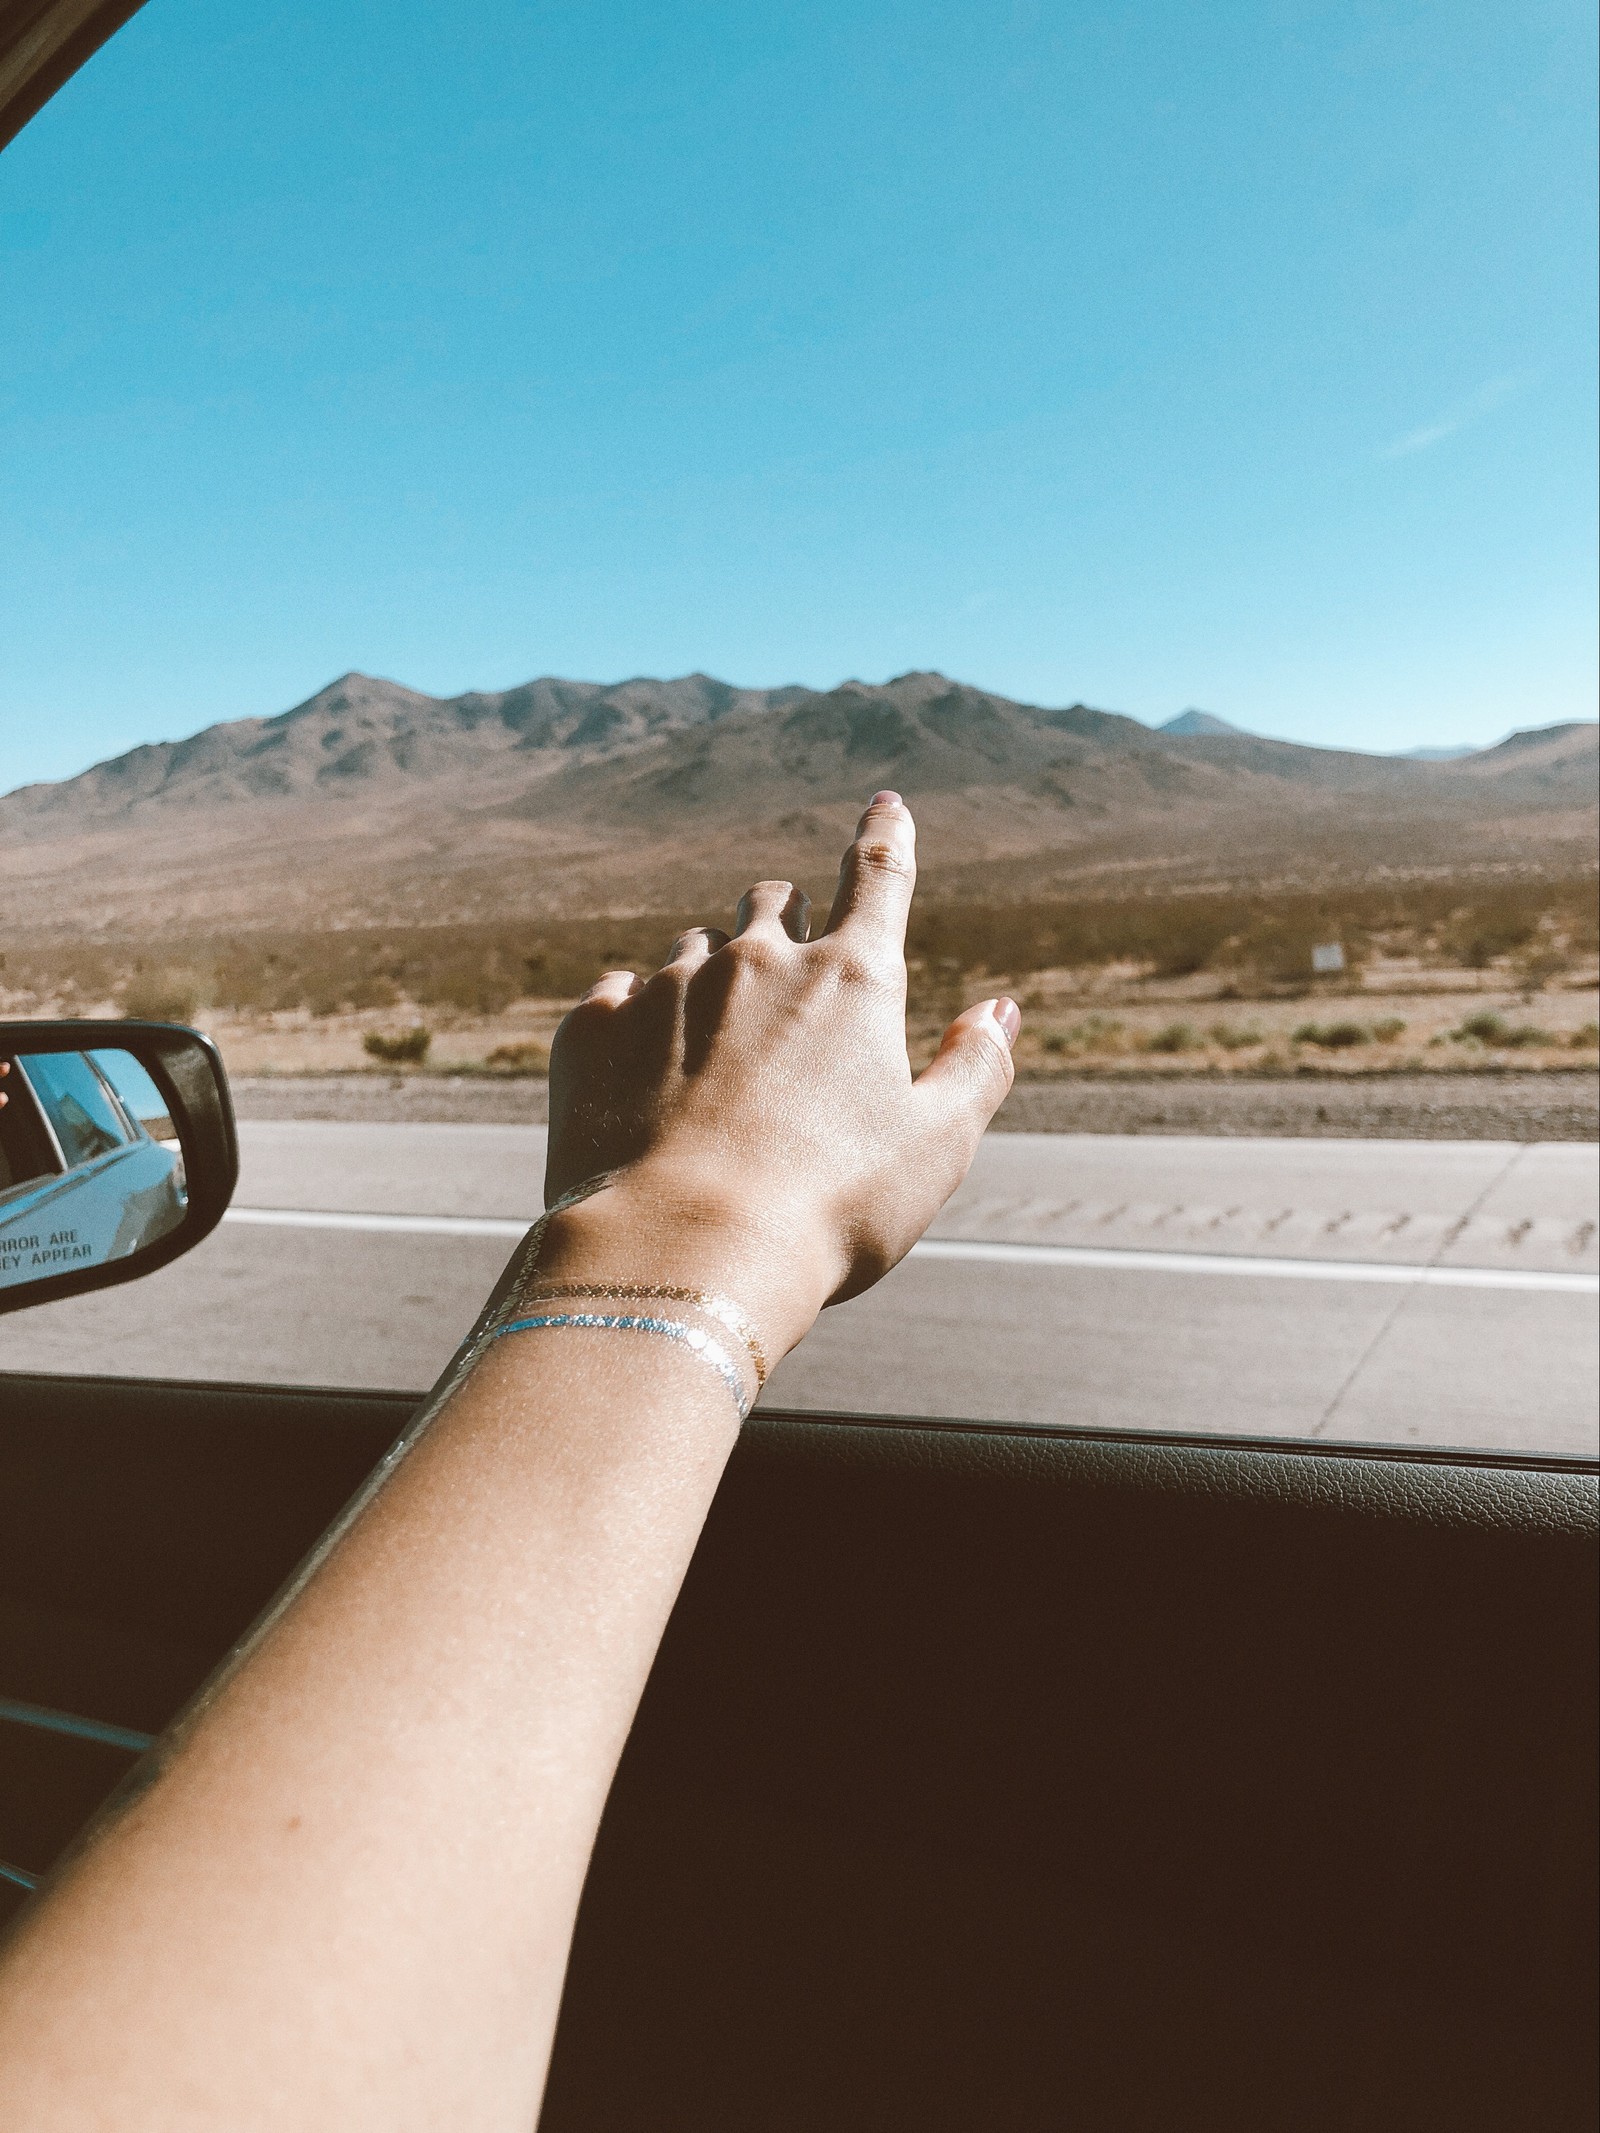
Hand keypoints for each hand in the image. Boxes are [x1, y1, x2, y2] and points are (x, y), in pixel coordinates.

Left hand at [538, 793, 1019, 1360]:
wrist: (682, 1251)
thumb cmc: (830, 1208)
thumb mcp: (935, 1147)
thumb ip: (974, 1069)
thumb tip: (999, 1010)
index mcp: (851, 980)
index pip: (879, 878)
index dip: (887, 836)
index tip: (885, 805)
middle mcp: (756, 962)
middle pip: (772, 900)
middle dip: (785, 914)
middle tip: (787, 956)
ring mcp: (667, 989)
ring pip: (691, 948)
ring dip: (709, 976)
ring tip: (713, 1048)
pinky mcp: (593, 1030)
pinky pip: (616, 995)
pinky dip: (634, 1020)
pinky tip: (640, 1072)